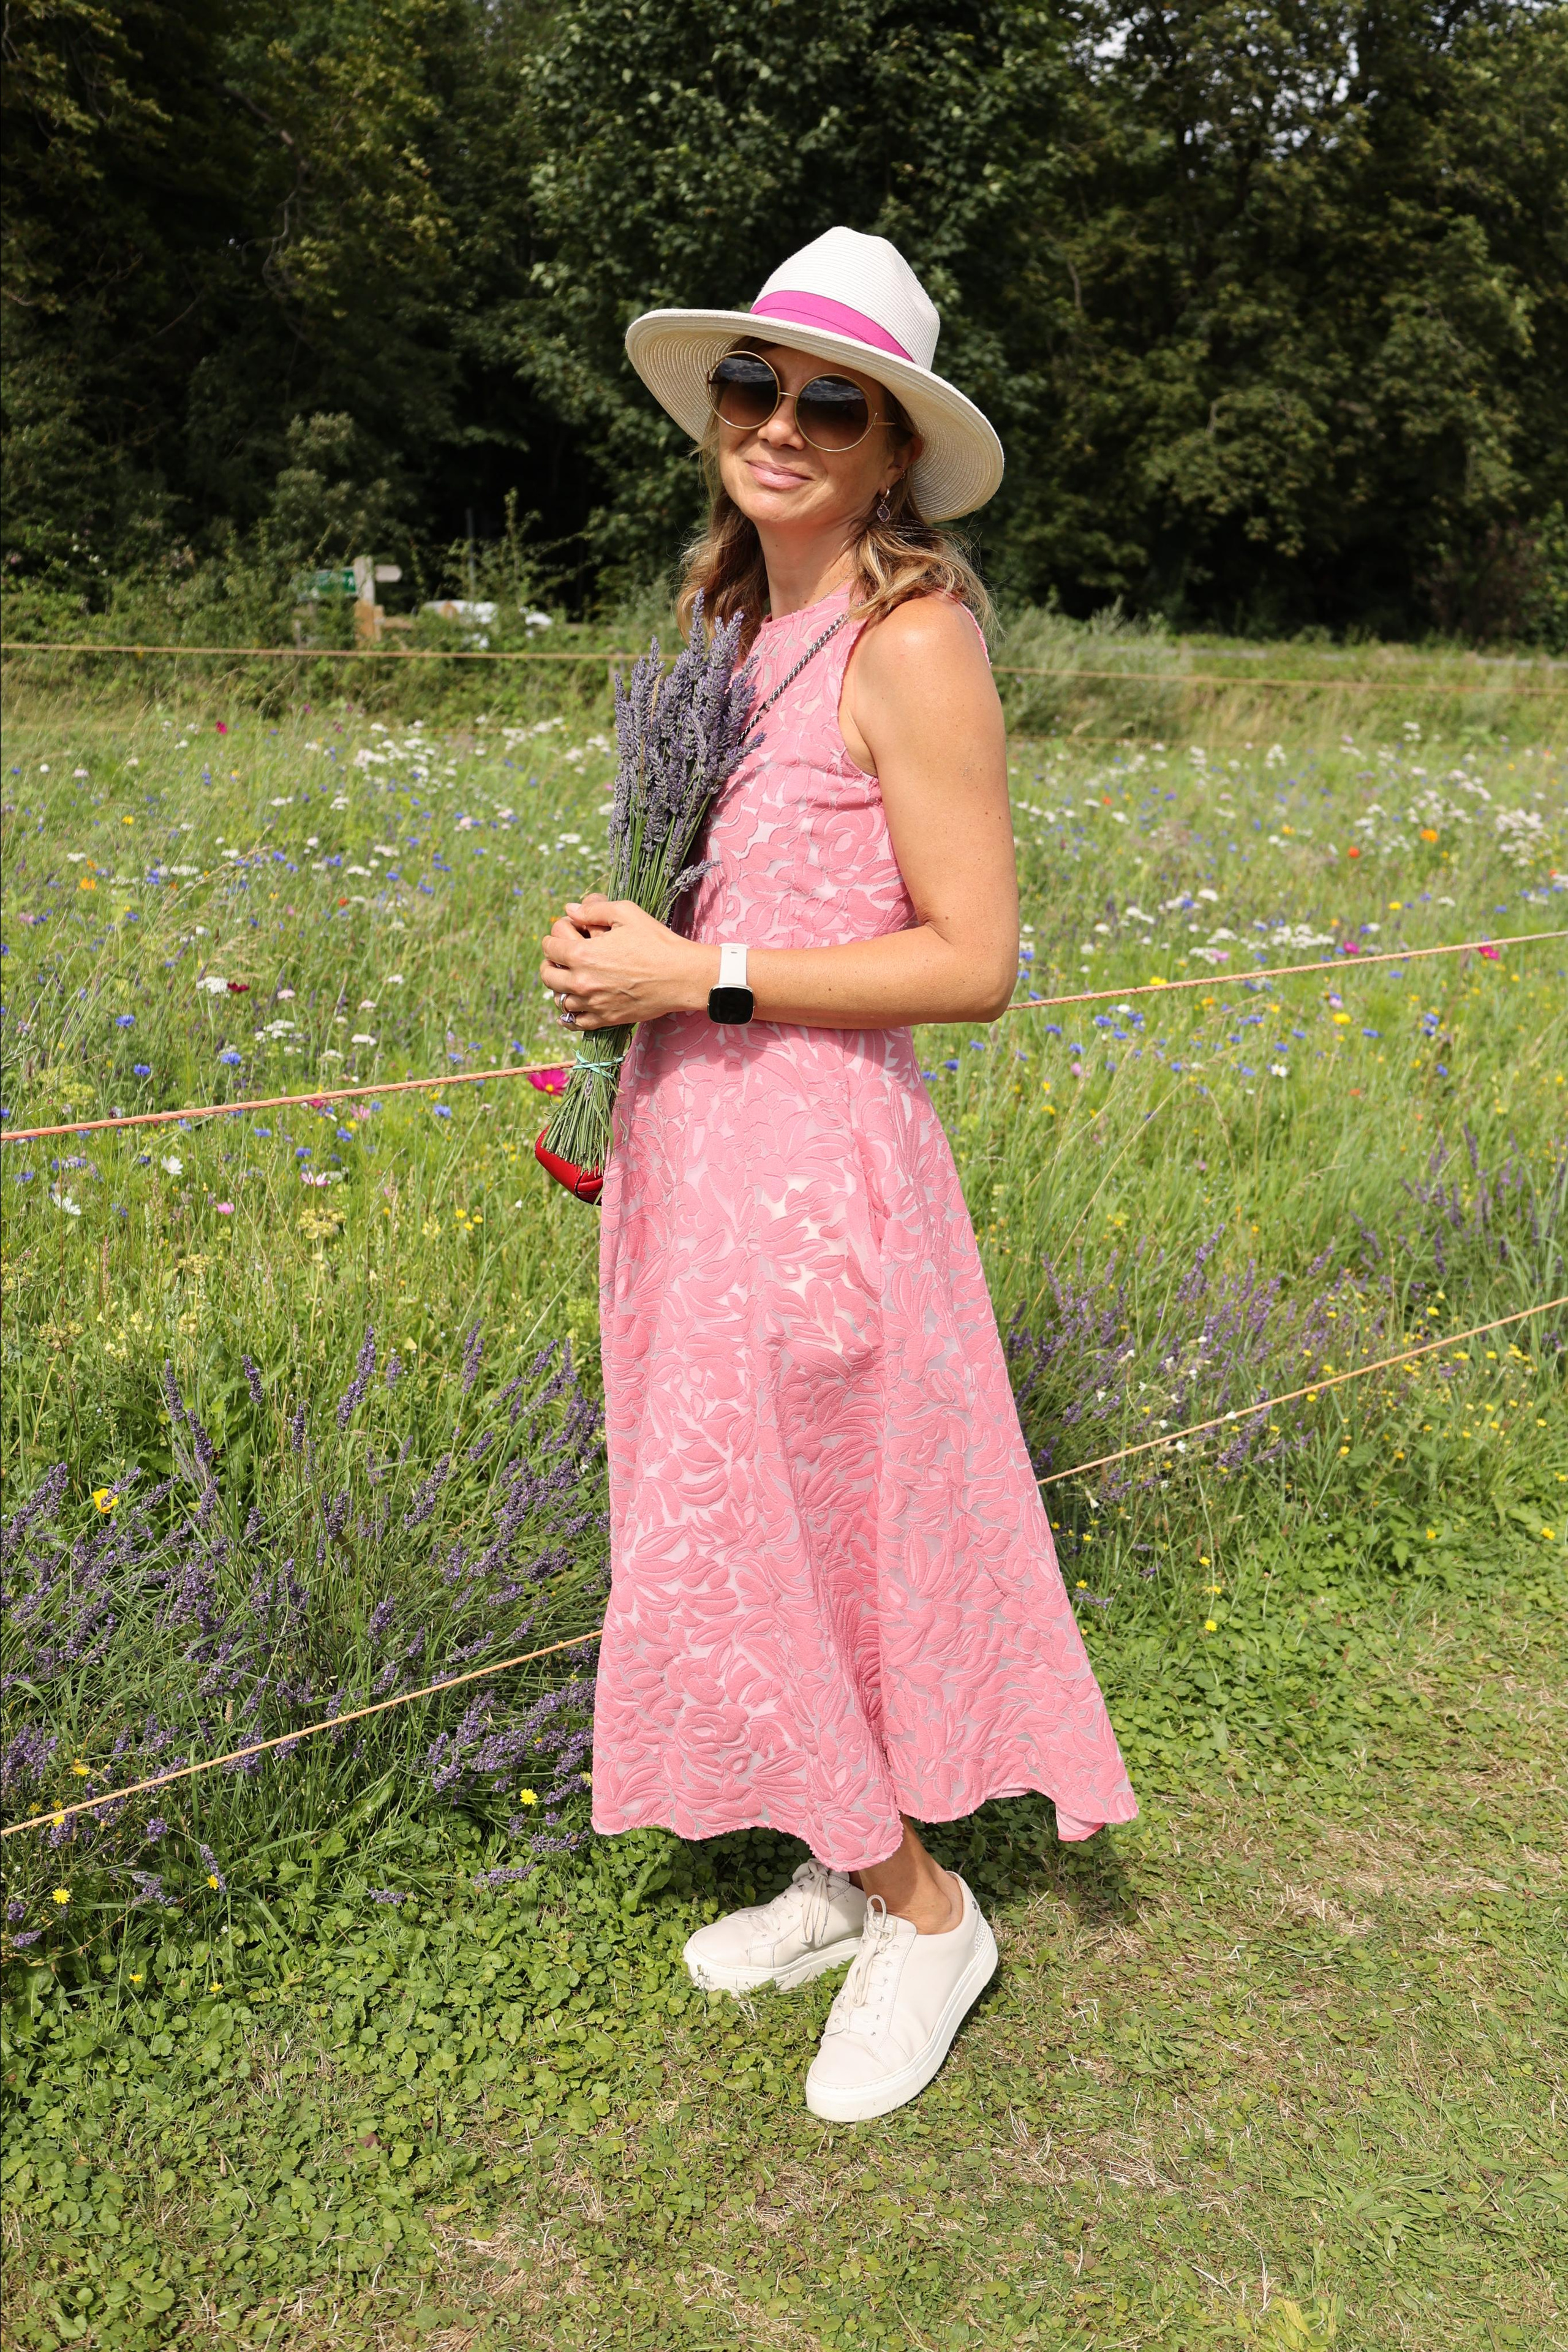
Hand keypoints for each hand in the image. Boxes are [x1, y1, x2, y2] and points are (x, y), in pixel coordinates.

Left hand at [539, 894, 713, 1029]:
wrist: (681, 976)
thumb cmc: (656, 941)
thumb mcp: (626, 913)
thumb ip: (593, 910)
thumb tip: (570, 910)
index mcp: (583, 954)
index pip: (550, 947)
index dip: (553, 938)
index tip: (560, 936)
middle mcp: (582, 981)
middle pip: (548, 976)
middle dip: (550, 964)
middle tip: (558, 959)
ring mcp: (593, 1003)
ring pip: (559, 999)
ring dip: (560, 988)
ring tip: (569, 980)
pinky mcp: (606, 1018)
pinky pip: (575, 1022)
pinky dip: (568, 1016)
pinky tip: (571, 1007)